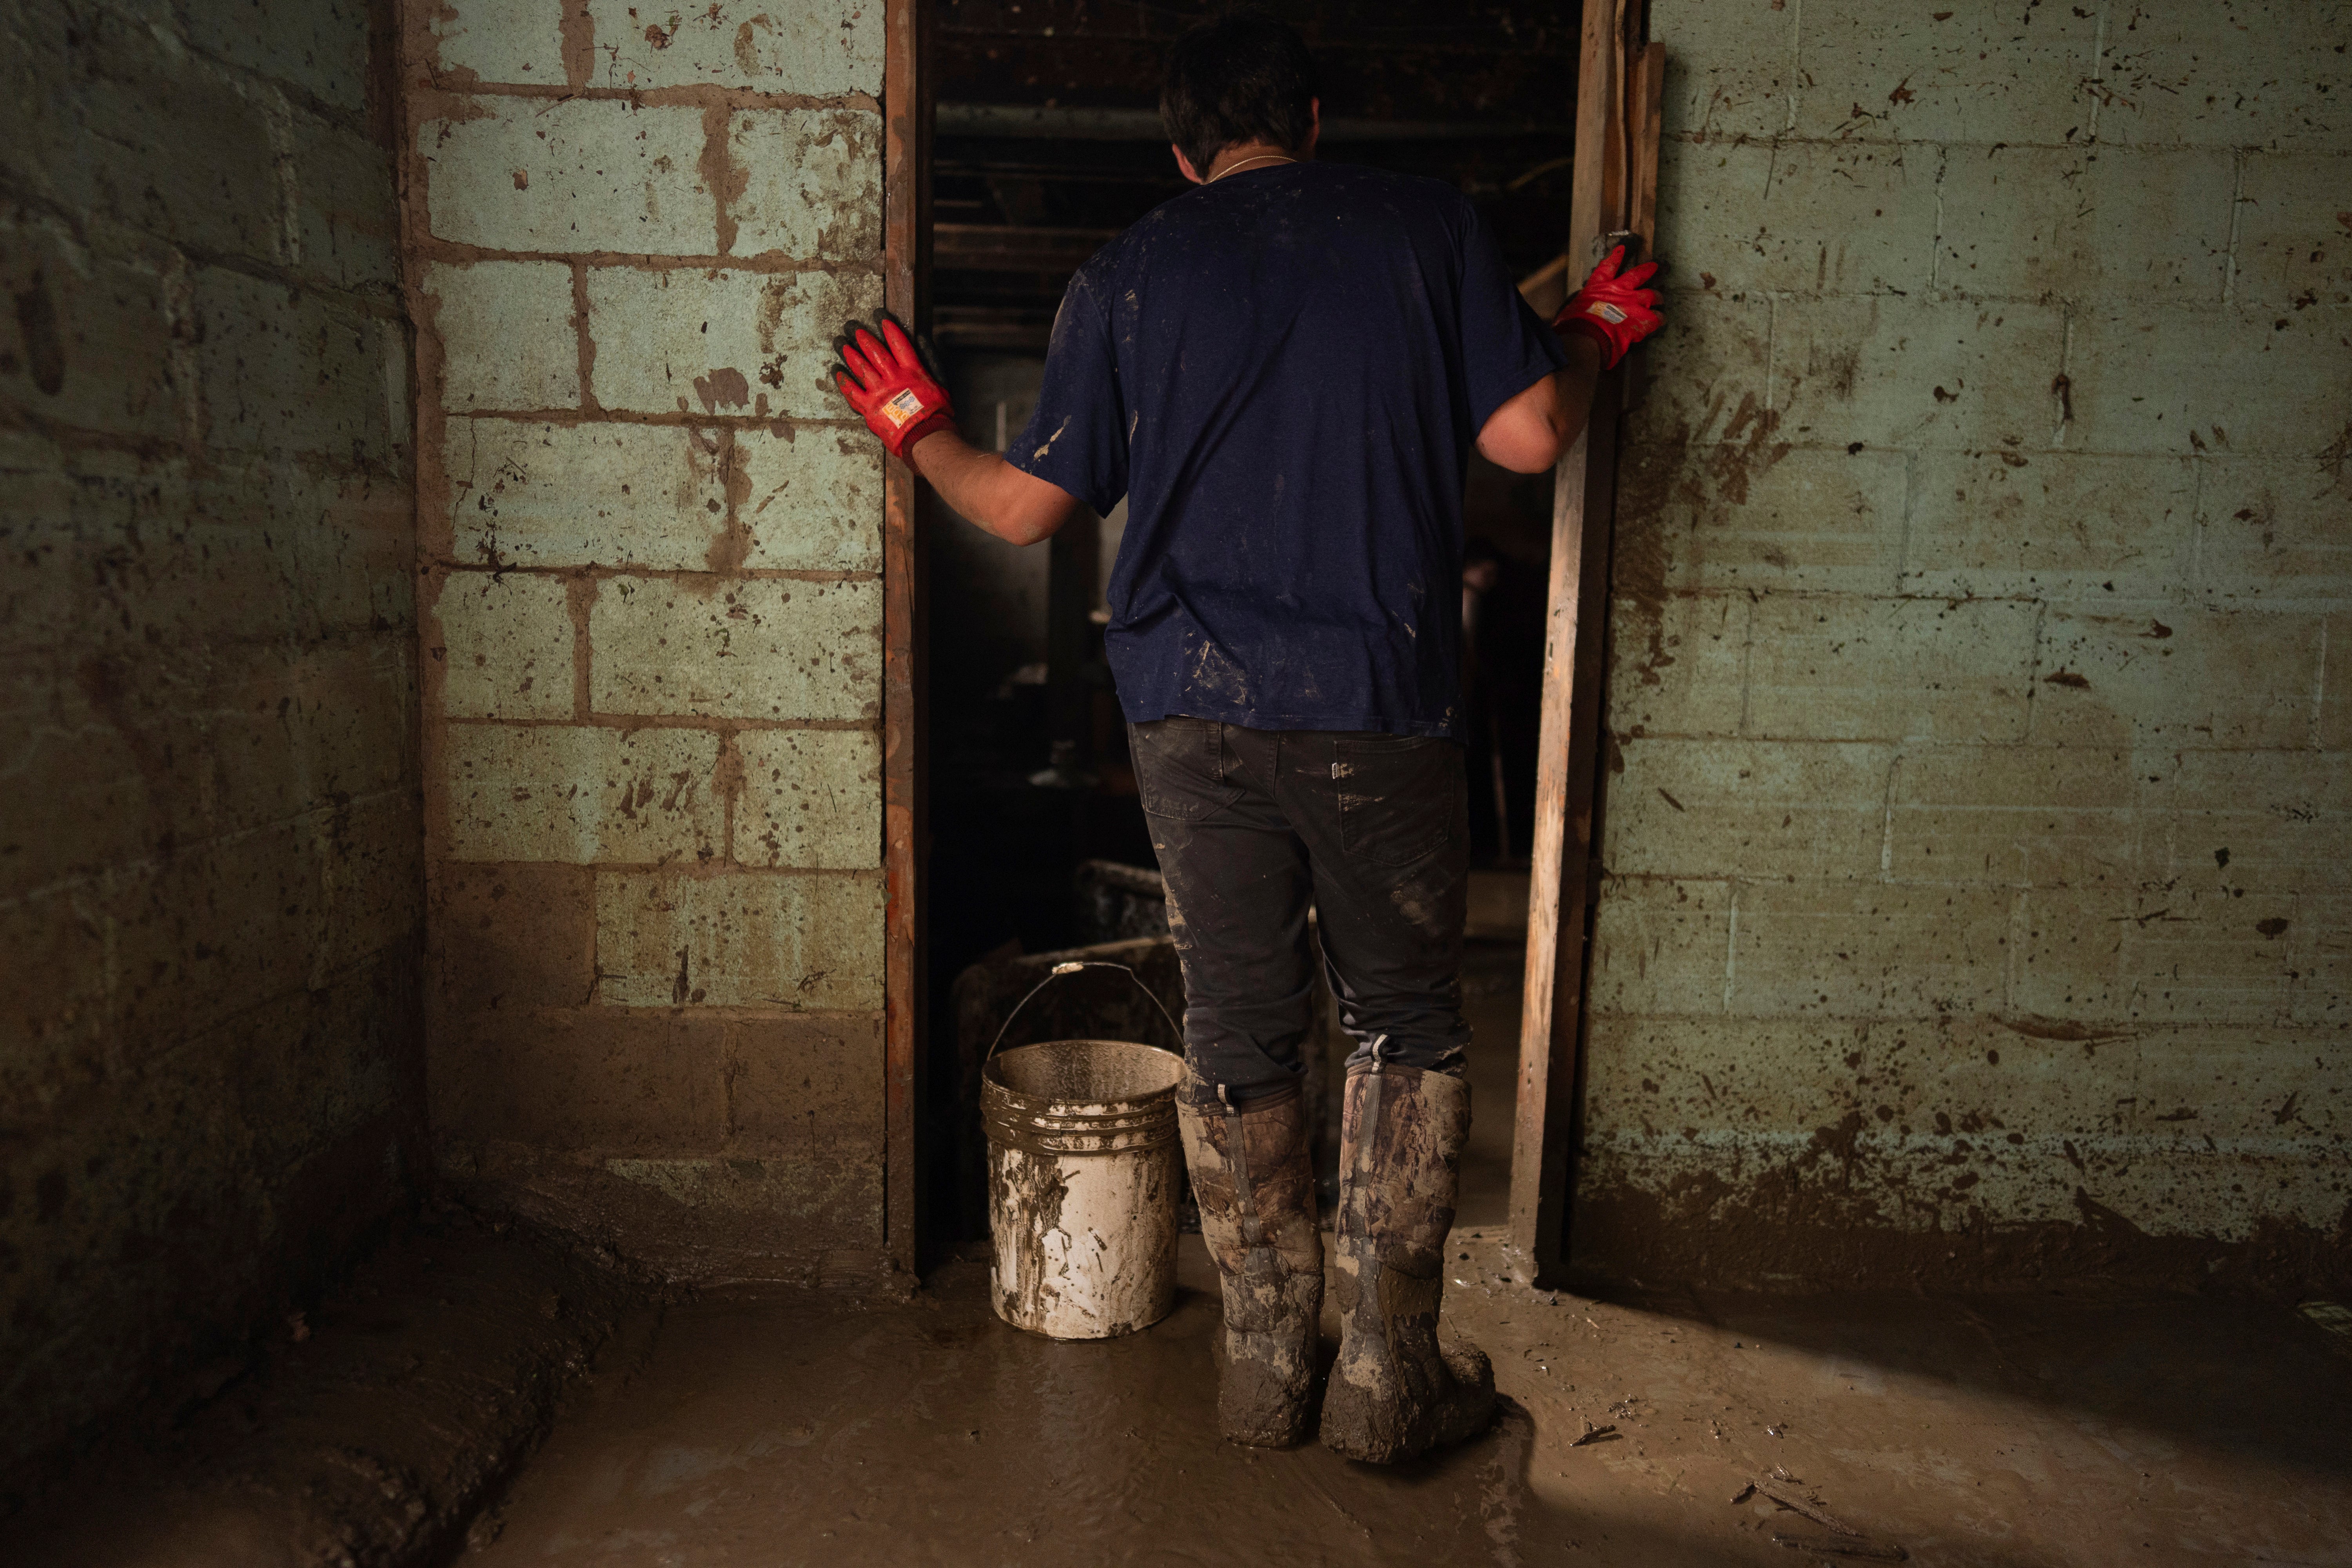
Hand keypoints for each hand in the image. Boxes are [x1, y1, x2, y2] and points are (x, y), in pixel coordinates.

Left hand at [830, 313, 956, 458]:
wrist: (926, 438)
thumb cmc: (937, 414)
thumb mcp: (941, 384)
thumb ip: (931, 360)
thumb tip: (922, 339)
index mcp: (912, 371)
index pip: (899, 343)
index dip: (889, 328)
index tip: (880, 317)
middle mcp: (893, 378)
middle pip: (875, 351)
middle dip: (863, 337)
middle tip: (853, 327)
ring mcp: (879, 392)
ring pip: (861, 367)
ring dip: (849, 353)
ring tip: (841, 343)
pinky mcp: (869, 408)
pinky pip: (852, 391)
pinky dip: (844, 380)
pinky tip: (837, 370)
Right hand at [1554, 246, 1662, 368]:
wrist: (1586, 338)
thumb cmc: (1574, 326)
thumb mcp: (1572, 311)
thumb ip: (1580, 310)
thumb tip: (1573, 317)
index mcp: (1598, 287)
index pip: (1607, 267)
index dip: (1615, 257)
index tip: (1622, 249)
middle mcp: (1619, 291)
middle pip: (1637, 275)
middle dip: (1647, 270)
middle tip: (1654, 267)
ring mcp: (1632, 304)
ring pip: (1652, 295)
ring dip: (1657, 297)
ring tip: (1660, 300)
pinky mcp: (1641, 320)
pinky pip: (1656, 318)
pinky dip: (1658, 319)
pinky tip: (1660, 321)